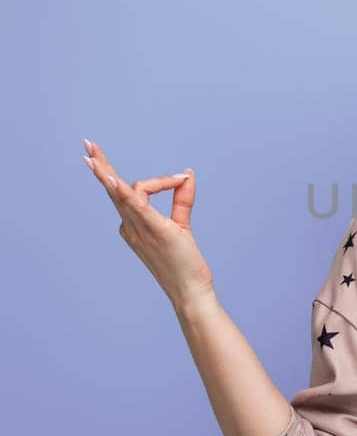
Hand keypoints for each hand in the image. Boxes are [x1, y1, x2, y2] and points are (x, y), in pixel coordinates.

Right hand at [82, 138, 215, 309]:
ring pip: (120, 195)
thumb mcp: (180, 225)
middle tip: (87, 144)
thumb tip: (187, 174)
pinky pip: (136, 207)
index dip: (159, 181)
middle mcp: (131, 226)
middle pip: (113, 190)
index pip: (133, 192)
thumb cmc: (184, 264)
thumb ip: (182, 199)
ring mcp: (140, 229)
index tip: (181, 179)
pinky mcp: (155, 231)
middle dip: (100, 166)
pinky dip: (123, 192)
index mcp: (134, 226)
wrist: (190, 291)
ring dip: (106, 172)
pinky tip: (111, 179)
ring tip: (92, 154)